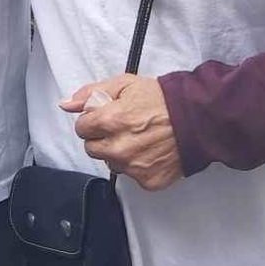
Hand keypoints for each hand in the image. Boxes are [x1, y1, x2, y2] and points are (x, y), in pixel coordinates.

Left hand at [61, 73, 183, 190]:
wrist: (198, 120)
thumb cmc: (163, 100)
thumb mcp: (125, 84)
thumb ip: (91, 93)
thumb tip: (66, 104)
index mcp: (111, 121)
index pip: (81, 128)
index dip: (93, 121)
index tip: (106, 117)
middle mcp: (119, 147)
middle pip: (92, 148)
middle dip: (102, 138)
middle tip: (122, 128)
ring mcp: (133, 167)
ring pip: (111, 163)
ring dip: (118, 153)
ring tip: (138, 139)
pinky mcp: (147, 181)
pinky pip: (131, 176)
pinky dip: (137, 166)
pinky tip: (150, 152)